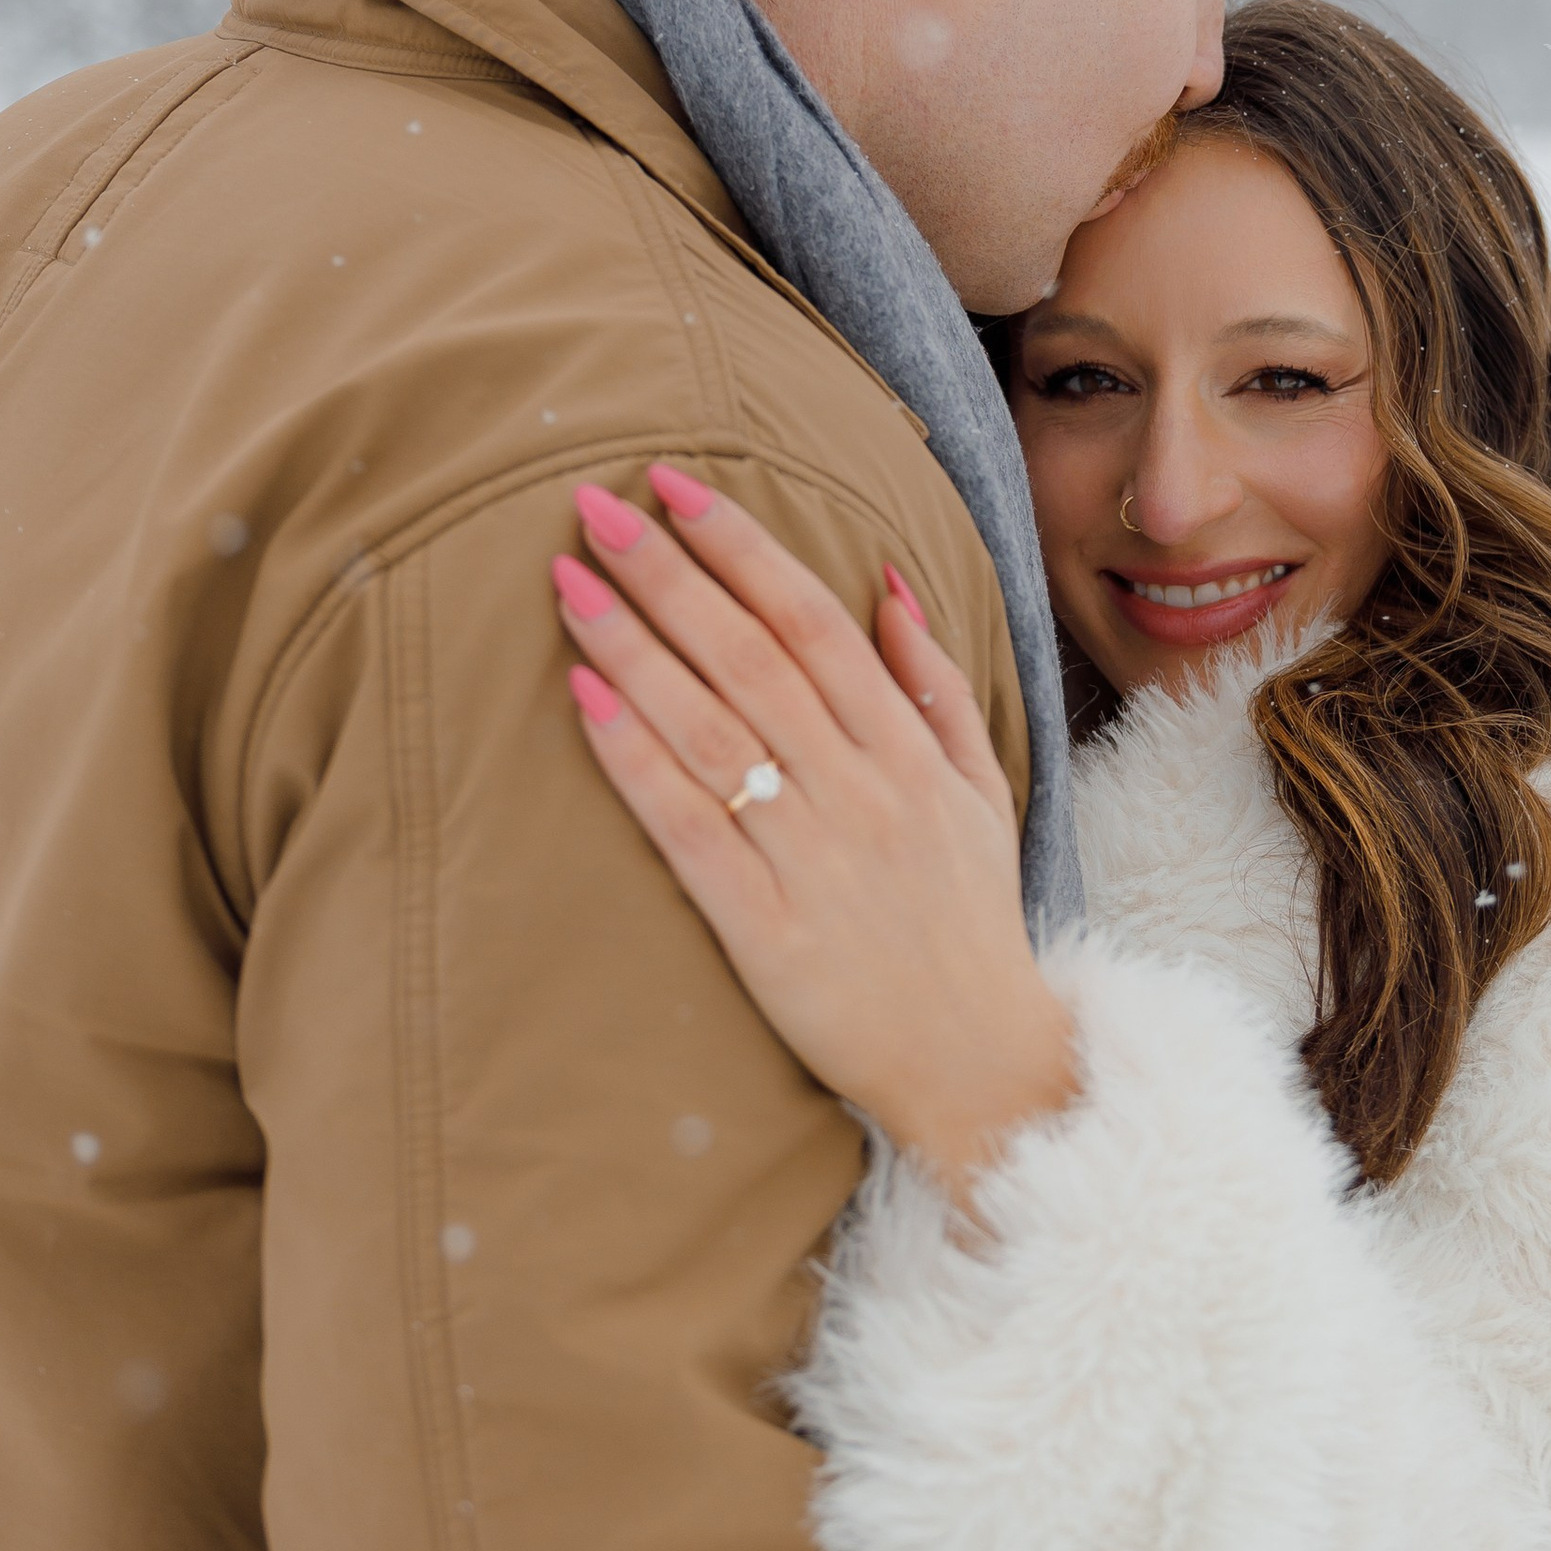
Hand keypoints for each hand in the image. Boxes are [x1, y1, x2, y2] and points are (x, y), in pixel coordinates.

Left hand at [552, 469, 1075, 1209]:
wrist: (981, 1065)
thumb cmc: (969, 923)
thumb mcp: (982, 792)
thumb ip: (932, 685)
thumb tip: (886, 579)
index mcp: (910, 754)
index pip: (814, 622)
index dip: (740, 547)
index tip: (673, 485)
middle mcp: (863, 793)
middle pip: (751, 658)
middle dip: (668, 572)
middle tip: (592, 503)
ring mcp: (814, 860)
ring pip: (711, 729)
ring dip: (634, 646)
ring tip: (568, 582)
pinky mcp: (767, 932)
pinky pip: (690, 829)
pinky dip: (636, 760)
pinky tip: (583, 699)